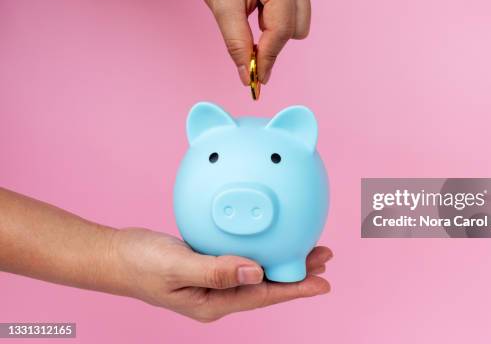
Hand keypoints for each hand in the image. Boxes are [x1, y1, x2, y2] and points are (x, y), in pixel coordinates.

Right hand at [109, 228, 331, 321]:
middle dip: (298, 272)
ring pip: (258, 272)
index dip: (296, 288)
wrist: (115, 256)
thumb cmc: (140, 263)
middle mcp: (219, 295)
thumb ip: (216, 270)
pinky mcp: (208, 264)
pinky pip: (243, 259)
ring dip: (283, 259)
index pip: (264, 296)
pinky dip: (262, 248)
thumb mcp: (177, 266)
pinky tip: (270, 238)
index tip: (323, 282)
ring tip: (308, 247)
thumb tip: (258, 273)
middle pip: (267, 285)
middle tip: (325, 256)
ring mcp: (214, 281)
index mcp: (214, 303)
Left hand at [178, 0, 310, 84]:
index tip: (256, 79)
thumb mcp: (222, 6)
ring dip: (274, 30)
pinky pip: (295, 12)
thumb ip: (237, 44)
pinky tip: (257, 6)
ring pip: (299, 24)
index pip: (281, 31)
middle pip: (296, 31)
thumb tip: (247, 76)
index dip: (267, 58)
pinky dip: (276, 19)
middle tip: (245, 46)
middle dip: (271, 42)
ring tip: (249, 13)